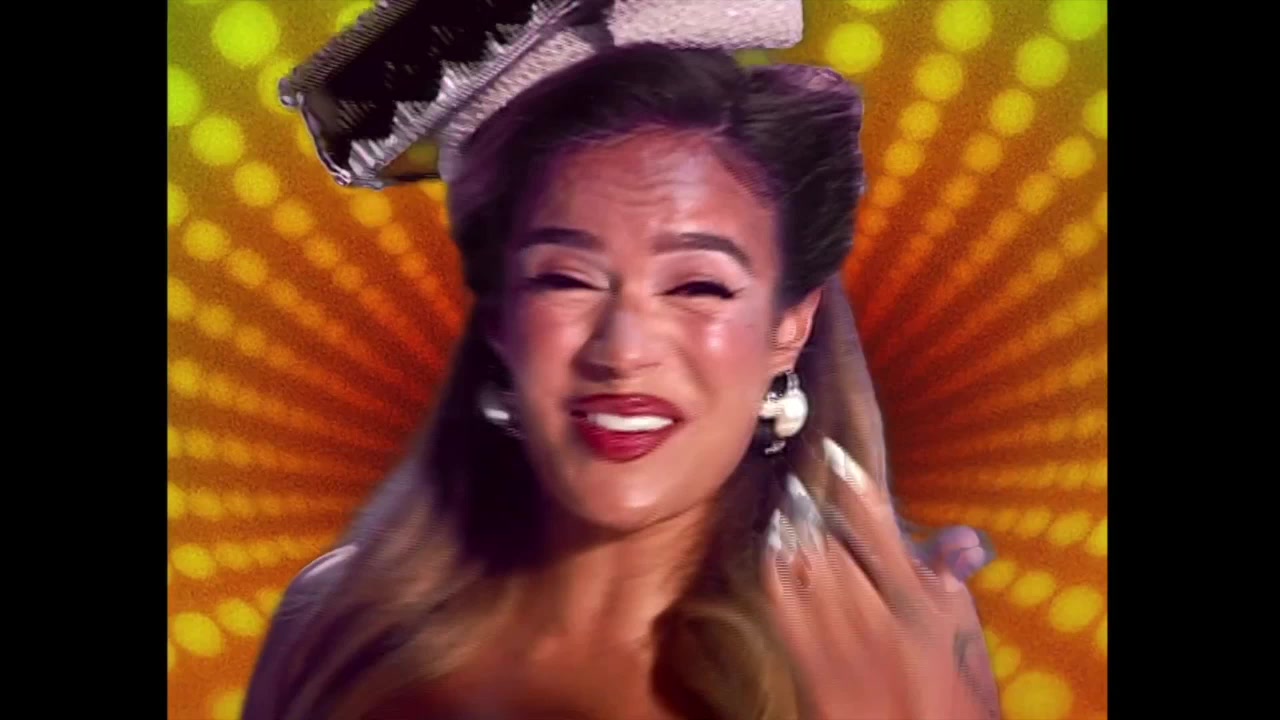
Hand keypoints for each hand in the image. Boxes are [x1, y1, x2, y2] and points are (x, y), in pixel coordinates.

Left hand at [765, 471, 1000, 719]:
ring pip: (808, 566)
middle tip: (804, 464)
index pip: (880, 529)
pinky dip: (777, 568)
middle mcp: (875, 620)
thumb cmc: (951, 700)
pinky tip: (772, 542)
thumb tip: (961, 539)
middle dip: (819, 501)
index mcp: (919, 607)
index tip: (837, 453)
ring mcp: (839, 644)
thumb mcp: (965, 641)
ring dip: (795, 526)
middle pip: (836, 541)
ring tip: (789, 491)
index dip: (856, 486)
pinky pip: (785, 608)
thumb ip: (953, 586)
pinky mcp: (812, 668)